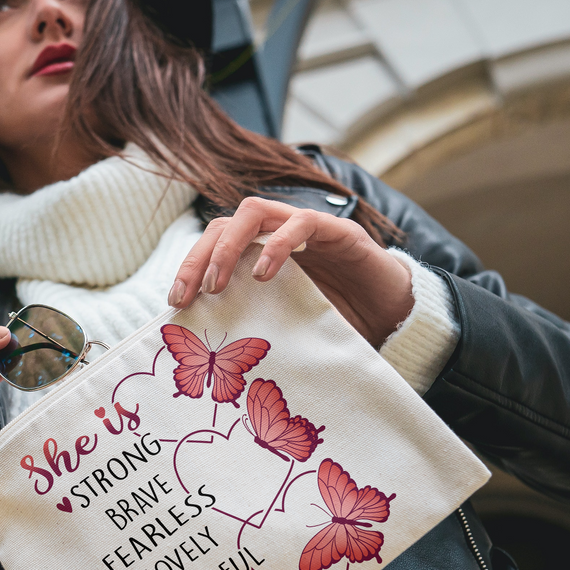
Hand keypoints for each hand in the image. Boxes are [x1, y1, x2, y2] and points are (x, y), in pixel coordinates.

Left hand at [168, 198, 412, 346]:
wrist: (394, 318)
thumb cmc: (339, 321)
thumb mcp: (285, 324)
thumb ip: (254, 322)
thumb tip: (205, 358)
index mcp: (262, 253)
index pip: (214, 243)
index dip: (190, 267)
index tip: (175, 302)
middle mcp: (279, 234)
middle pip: (224, 224)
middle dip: (199, 257)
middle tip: (189, 295)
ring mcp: (307, 227)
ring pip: (253, 211)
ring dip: (228, 246)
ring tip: (220, 284)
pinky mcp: (338, 230)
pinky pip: (301, 222)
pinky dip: (276, 244)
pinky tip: (264, 274)